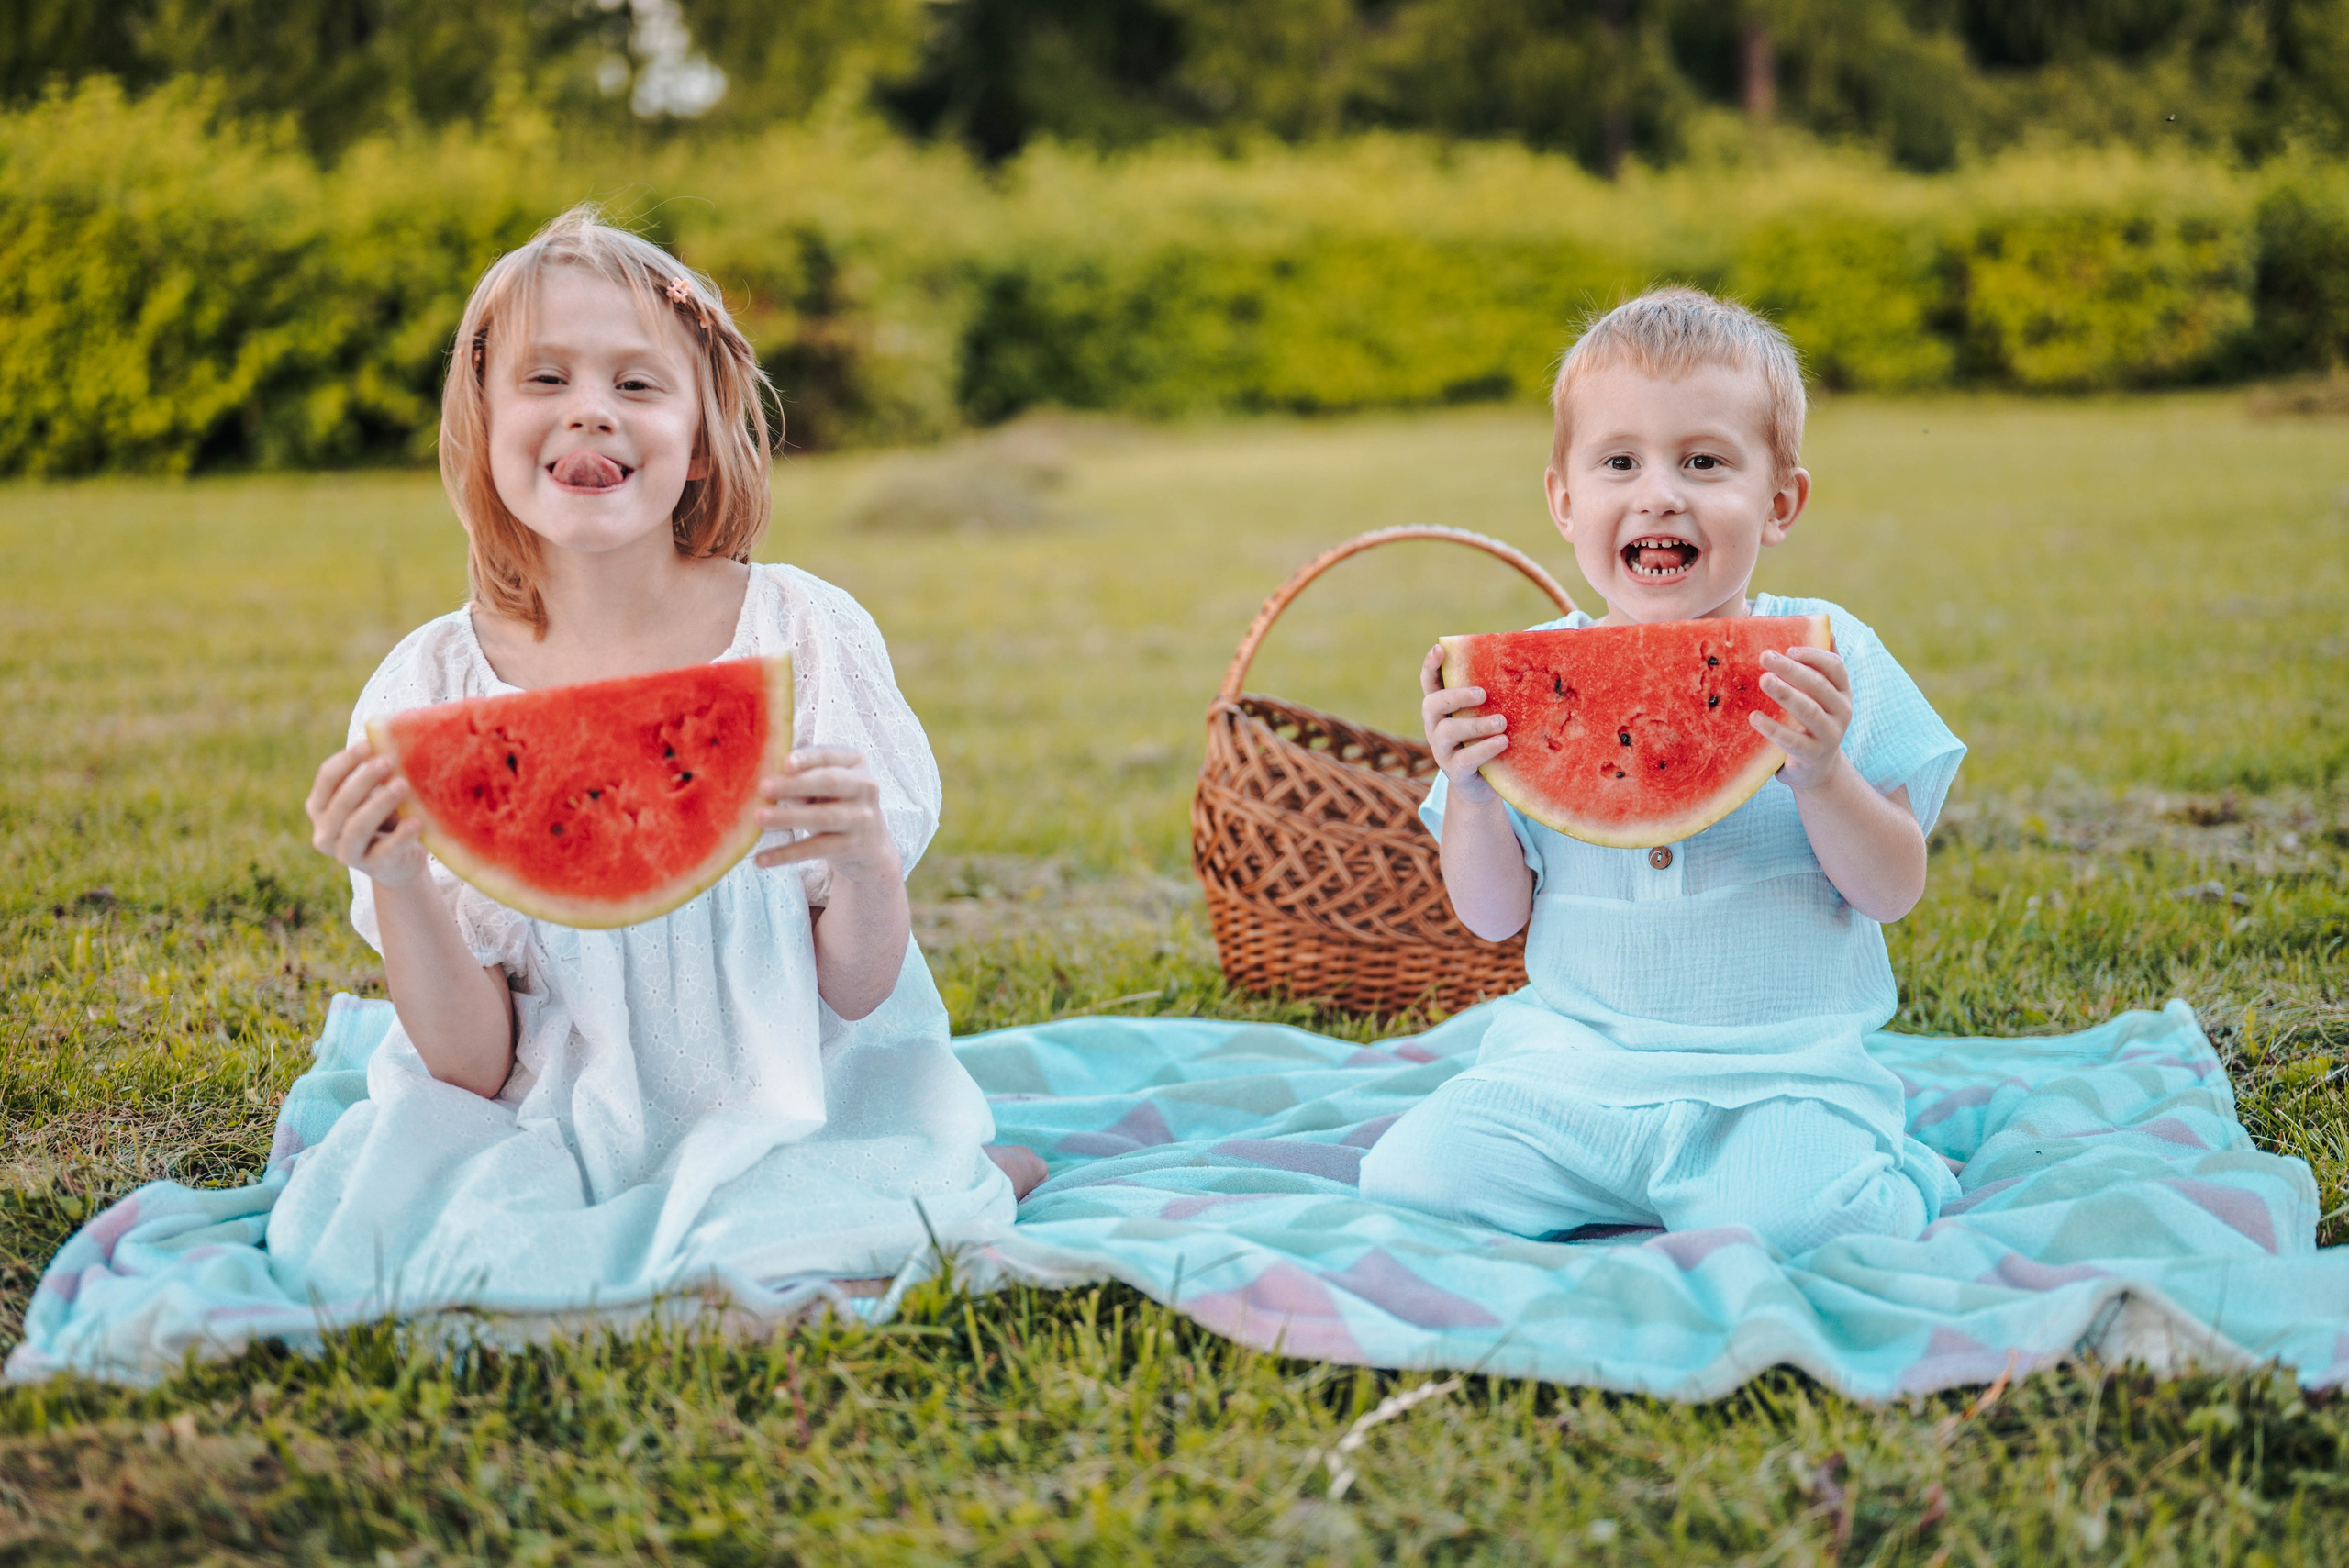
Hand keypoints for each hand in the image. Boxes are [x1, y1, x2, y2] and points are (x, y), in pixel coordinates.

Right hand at [306, 742, 426, 885]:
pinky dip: (401, 836)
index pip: (326, 779)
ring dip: (379, 804)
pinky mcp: (372, 867)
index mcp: (320, 807)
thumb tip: (390, 736)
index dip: (345, 760)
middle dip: (363, 780)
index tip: (369, 743)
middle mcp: (325, 832)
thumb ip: (374, 774)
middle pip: (340, 803)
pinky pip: (385, 850)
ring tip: (403, 785)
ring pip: (357, 827)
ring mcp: (345, 853)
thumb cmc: (384, 817)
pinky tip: (416, 822)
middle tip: (387, 761)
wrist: (399, 861)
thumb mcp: (375, 794)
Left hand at [755, 749, 900, 885]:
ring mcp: (862, 818)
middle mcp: (865, 787)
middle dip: (795, 785)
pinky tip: (762, 858)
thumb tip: (760, 777)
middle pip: (829, 783)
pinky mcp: (853, 846)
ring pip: (823, 817)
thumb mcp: (824, 787)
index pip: (829, 756)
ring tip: (758, 818)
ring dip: (788, 817)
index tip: (784, 763)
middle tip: (763, 788)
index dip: (807, 759)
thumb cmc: (835, 805)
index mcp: (855, 763)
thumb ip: (799, 779)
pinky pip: (816, 849)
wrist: (870, 846)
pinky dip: (787, 853)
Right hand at [1419, 645, 1506, 803]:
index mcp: (1443, 710)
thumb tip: (1521, 660)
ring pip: (1447, 732)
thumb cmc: (1488, 741)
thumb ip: (1492, 697)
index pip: (1429, 683)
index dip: (1430, 666)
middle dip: (1455, 696)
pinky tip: (1503, 741)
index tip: (1439, 648)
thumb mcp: (1486, 717)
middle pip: (1432, 704)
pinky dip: (1484, 748)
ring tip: (1501, 721)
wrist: (1482, 788)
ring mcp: (1442, 751)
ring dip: (1476, 724)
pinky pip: (1465, 759)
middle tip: (1482, 694)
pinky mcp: (1456, 772)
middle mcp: (1436, 728)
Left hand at [1752, 646, 1853, 791]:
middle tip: (1765, 656)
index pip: (1835, 667)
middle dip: (1792, 669)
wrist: (1816, 769)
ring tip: (1763, 680)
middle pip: (1819, 685)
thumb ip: (1818, 665)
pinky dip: (1773, 728)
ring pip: (1809, 711)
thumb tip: (1822, 626)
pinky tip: (1753, 717)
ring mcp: (1830, 735)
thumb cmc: (1811, 723)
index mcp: (1843, 692)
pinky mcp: (1813, 755)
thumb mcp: (1819, 695)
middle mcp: (1842, 711)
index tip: (1788, 648)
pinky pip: (1792, 740)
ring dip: (1785, 693)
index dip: (1813, 655)